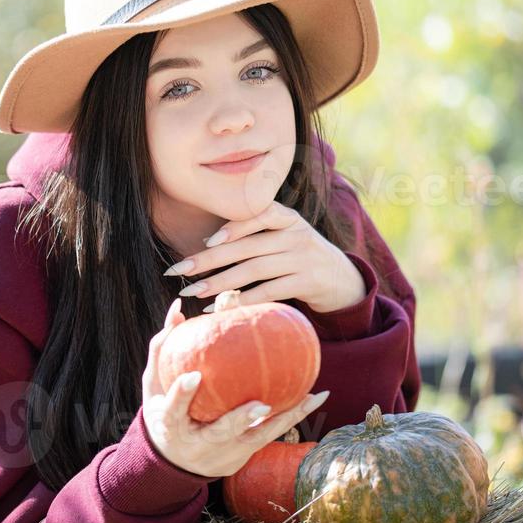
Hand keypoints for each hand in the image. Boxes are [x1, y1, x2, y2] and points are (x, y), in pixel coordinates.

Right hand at [142, 297, 329, 477]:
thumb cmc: (164, 410)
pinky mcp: (245, 452)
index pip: (173, 410)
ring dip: (284, 419)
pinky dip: (295, 414)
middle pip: (221, 432)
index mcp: (170, 425)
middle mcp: (199, 443)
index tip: (193, 376)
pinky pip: (273, 431)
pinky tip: (317, 395)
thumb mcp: (155, 384)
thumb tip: (178, 307)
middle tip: (259, 405)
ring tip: (309, 397)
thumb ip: (163, 347)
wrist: (176, 461)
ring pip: (257, 436)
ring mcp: (225, 450)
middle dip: (239, 420)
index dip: (182, 395)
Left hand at [164, 201, 366, 313]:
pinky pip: (270, 291)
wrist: (342, 278)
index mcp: (287, 217)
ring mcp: (303, 258)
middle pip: (247, 247)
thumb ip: (254, 234)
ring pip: (255, 270)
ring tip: (195, 292)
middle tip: (180, 270)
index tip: (206, 240)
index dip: (233, 226)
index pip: (258, 214)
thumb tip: (206, 243)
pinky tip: (223, 308)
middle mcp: (296, 234)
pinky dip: (244, 300)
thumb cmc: (299, 255)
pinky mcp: (307, 282)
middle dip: (210, 259)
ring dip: (221, 282)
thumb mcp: (285, 235)